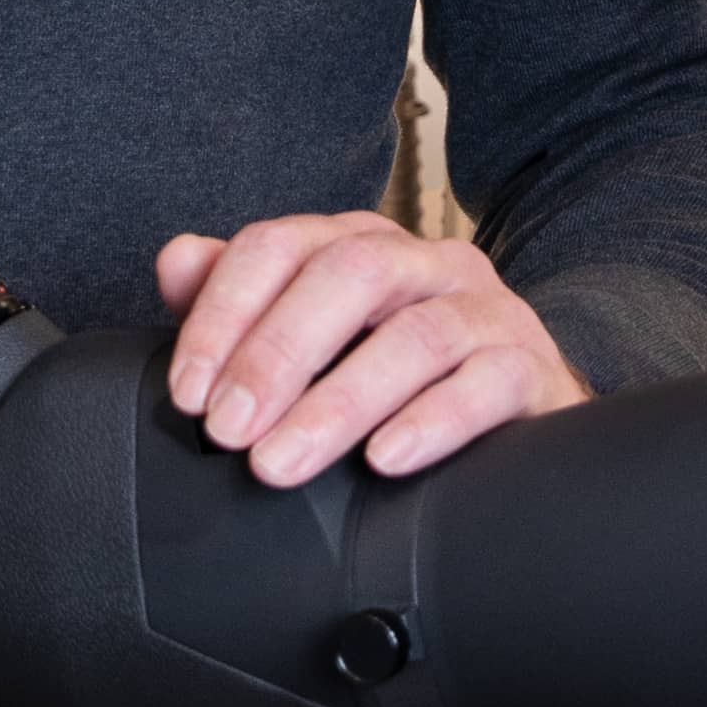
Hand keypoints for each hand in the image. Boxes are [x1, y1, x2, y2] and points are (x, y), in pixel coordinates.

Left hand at [154, 214, 587, 488]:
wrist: (513, 415)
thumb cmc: (393, 375)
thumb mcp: (312, 336)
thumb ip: (238, 297)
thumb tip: (176, 259)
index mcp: (357, 243)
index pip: (279, 246)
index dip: (223, 314)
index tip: (189, 393)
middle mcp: (423, 262)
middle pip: (347, 276)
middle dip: (275, 355)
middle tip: (227, 431)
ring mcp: (484, 309)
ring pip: (415, 335)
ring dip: (338, 403)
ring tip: (282, 462)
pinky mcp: (530, 367)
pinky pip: (486, 382)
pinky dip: (432, 420)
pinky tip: (386, 460)